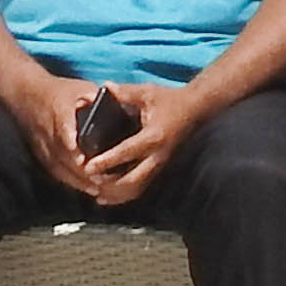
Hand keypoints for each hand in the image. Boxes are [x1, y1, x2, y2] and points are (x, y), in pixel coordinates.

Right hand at [7, 75, 103, 196]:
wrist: (27, 95)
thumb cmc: (59, 92)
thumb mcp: (79, 88)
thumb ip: (95, 96)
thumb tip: (115, 99)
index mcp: (58, 111)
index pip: (63, 125)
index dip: (70, 138)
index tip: (79, 153)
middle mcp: (48, 131)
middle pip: (63, 153)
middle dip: (82, 168)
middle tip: (104, 180)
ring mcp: (43, 145)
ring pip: (60, 166)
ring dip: (78, 179)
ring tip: (100, 188)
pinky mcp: (41, 155)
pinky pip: (56, 171)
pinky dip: (72, 181)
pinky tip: (88, 188)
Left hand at [84, 81, 212, 205]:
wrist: (196, 109)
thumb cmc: (170, 100)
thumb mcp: (147, 93)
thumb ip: (125, 92)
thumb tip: (105, 87)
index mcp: (153, 136)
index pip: (127, 152)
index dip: (107, 161)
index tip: (88, 167)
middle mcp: (158, 154)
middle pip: (133, 180)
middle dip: (110, 185)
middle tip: (89, 182)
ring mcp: (160, 163)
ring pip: (138, 188)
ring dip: (117, 194)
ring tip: (96, 194)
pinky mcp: (160, 167)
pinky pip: (142, 187)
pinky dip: (125, 195)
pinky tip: (108, 197)